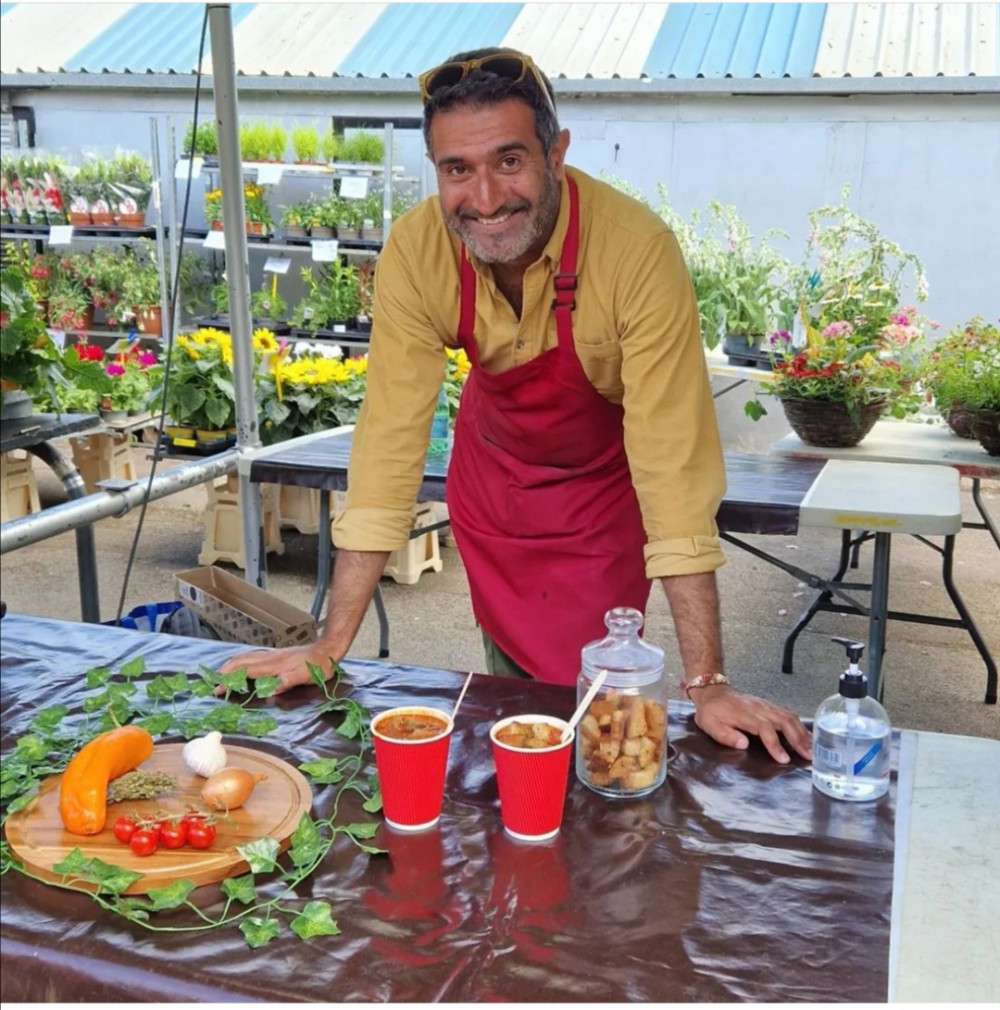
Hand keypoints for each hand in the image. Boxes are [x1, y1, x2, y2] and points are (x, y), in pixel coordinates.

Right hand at [216, 642, 341, 695]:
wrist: (327, 649)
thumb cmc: (318, 666)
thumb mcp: (305, 676)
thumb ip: (288, 681)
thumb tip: (270, 691)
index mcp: (273, 665)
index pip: (245, 672)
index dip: (229, 680)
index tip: (216, 689)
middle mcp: (269, 658)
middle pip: (240, 661)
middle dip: (224, 671)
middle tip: (213, 682)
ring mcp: (272, 654)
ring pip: (245, 656)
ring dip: (231, 664)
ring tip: (221, 673)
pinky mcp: (276, 654)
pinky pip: (252, 656)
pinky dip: (240, 661)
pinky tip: (242, 665)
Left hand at [688, 685, 811, 763]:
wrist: (712, 691)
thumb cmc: (711, 711)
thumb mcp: (709, 725)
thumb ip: (725, 735)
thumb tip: (743, 744)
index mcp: (744, 714)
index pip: (765, 728)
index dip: (775, 744)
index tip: (784, 759)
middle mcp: (758, 708)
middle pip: (784, 720)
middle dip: (798, 739)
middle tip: (809, 756)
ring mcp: (765, 705)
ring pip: (789, 716)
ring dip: (802, 732)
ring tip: (812, 748)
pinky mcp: (768, 705)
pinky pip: (787, 713)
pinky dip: (799, 725)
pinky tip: (805, 735)